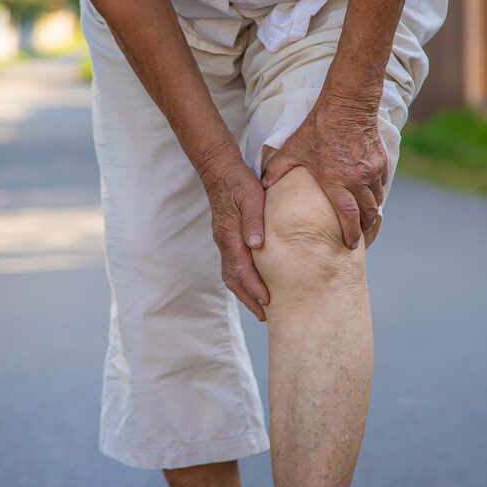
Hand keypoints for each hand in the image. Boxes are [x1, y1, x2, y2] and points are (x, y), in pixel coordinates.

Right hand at [198, 148, 269, 320]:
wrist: (219, 170)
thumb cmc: (239, 181)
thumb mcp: (251, 196)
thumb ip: (254, 220)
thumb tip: (256, 244)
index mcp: (230, 233)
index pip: (241, 268)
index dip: (254, 287)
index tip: (267, 301)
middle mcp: (224, 241)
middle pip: (233, 278)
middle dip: (248, 298)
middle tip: (264, 316)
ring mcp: (223, 240)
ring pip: (230, 274)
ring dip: (243, 292)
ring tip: (259, 307)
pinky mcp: (226, 238)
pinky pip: (231, 265)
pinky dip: (240, 280)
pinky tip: (252, 285)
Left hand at [261, 88, 387, 249]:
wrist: (347, 105)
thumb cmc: (317, 127)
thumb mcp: (292, 148)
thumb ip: (276, 169)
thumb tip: (263, 184)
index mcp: (335, 180)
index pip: (347, 216)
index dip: (351, 233)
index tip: (351, 245)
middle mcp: (357, 179)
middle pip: (366, 213)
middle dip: (364, 227)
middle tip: (359, 236)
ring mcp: (371, 170)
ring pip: (376, 199)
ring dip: (371, 210)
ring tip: (364, 217)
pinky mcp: (380, 161)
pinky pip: (381, 183)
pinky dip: (376, 191)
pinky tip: (369, 193)